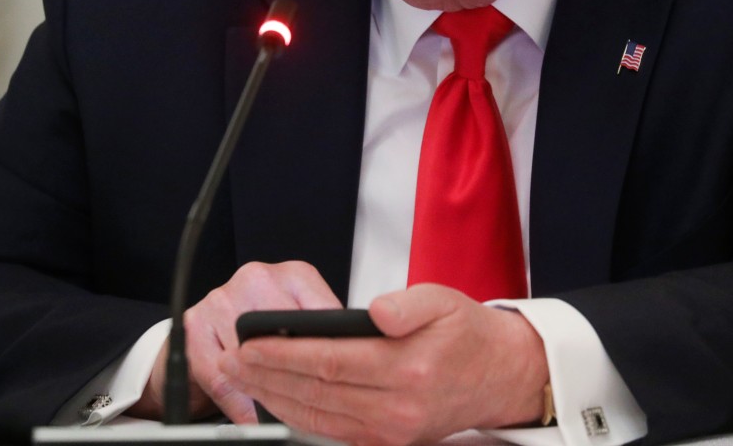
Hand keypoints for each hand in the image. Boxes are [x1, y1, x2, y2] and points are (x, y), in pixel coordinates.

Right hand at [128, 261, 342, 421]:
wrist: (211, 326)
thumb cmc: (265, 325)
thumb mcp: (303, 318)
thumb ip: (325, 332)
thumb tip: (354, 359)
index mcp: (294, 275)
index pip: (324, 313)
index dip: (334, 350)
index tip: (342, 377)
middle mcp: (258, 278)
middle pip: (286, 335)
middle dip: (299, 373)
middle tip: (313, 400)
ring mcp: (223, 298)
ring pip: (253, 358)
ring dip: (269, 391)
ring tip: (284, 409)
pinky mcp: (195, 324)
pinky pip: (221, 375)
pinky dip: (240, 403)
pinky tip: (254, 416)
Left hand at [219, 284, 549, 444]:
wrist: (499, 375)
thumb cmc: (467, 335)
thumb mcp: (444, 301)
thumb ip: (407, 305)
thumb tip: (375, 311)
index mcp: (409, 369)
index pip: (331, 361)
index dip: (285, 353)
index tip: (252, 342)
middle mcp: (397, 407)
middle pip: (317, 391)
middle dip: (268, 376)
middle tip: (233, 360)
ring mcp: (391, 430)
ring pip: (318, 417)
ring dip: (275, 398)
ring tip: (244, 378)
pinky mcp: (388, 440)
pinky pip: (333, 431)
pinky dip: (300, 417)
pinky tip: (279, 401)